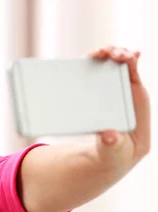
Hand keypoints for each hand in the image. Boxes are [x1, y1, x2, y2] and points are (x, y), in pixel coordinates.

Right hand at [89, 46, 150, 168]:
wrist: (108, 157)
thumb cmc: (115, 154)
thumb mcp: (114, 152)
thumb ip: (112, 144)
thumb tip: (108, 134)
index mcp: (137, 103)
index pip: (135, 76)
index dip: (129, 62)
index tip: (120, 57)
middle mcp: (127, 93)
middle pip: (123, 65)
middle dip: (114, 53)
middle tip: (100, 53)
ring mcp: (112, 92)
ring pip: (109, 67)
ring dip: (100, 57)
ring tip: (92, 56)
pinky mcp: (99, 96)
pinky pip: (94, 77)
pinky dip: (87, 68)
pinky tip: (76, 66)